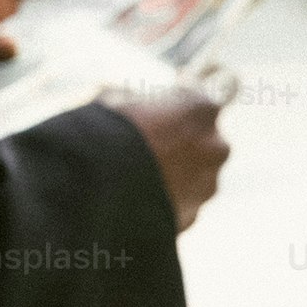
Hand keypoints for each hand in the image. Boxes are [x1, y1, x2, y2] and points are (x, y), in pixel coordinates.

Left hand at [0, 0, 149, 115]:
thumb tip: (13, 47)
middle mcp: (18, 27)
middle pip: (82, 7)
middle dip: (128, 0)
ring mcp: (22, 62)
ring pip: (79, 51)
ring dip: (117, 55)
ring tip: (170, 59)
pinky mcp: (18, 94)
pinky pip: (61, 89)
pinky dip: (87, 96)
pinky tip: (119, 112)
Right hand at [105, 84, 227, 230]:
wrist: (90, 189)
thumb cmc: (100, 133)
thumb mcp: (114, 98)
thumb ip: (138, 100)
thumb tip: (133, 101)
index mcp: (200, 107)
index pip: (212, 91)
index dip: (188, 96)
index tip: (174, 97)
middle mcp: (215, 145)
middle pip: (208, 139)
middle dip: (186, 140)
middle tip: (153, 142)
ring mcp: (207, 184)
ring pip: (198, 173)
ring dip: (178, 172)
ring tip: (140, 176)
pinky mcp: (193, 215)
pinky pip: (183, 201)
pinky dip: (168, 199)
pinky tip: (138, 197)